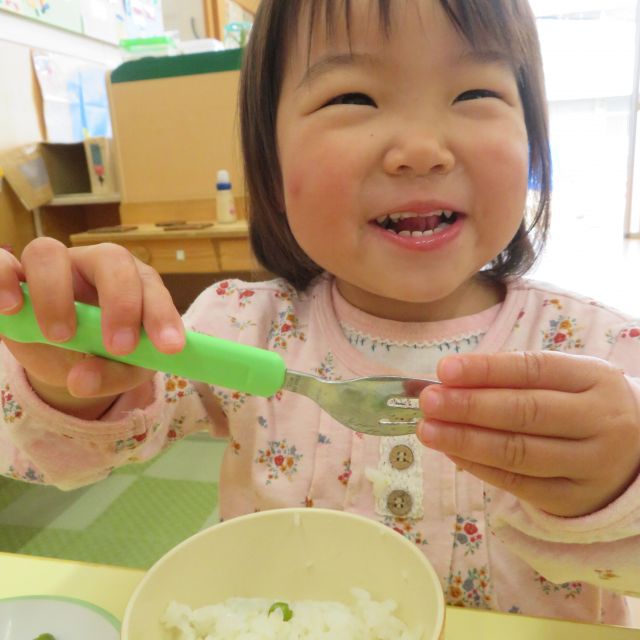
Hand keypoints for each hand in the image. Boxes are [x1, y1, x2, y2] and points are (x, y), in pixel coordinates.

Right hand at [0, 239, 184, 417]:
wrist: (60, 358)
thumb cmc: (100, 355)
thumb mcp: (118, 371)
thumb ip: (110, 375)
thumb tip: (81, 380)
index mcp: (131, 282)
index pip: (150, 284)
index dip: (160, 313)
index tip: (167, 348)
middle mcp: (92, 265)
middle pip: (110, 257)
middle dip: (121, 302)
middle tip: (118, 347)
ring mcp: (49, 267)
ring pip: (48, 252)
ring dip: (55, 294)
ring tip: (60, 336)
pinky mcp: (10, 277)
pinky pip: (0, 263)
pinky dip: (2, 279)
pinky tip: (12, 309)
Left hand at [416, 351, 639, 516]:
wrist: (637, 455)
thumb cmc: (583, 407)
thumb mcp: (565, 381)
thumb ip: (513, 379)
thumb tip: (449, 381)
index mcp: (594, 379)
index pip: (534, 369)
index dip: (487, 370)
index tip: (445, 370)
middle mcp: (599, 421)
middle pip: (526, 412)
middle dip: (469, 406)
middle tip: (429, 401)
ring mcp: (590, 464)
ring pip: (519, 452)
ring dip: (466, 440)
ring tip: (429, 430)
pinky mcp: (573, 499)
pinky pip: (518, 483)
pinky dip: (479, 467)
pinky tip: (451, 453)